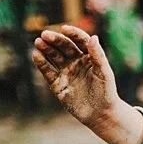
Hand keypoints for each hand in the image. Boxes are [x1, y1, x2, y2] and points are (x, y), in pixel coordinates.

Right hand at [32, 24, 142, 143]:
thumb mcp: (104, 73)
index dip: (73, 34)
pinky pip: (48, 71)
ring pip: (53, 57)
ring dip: (46, 49)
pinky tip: (36, 55)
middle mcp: (76, 62)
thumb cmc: (106, 93)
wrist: (101, 114)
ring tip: (38, 42)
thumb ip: (98, 55)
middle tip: (45, 35)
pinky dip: (41, 63)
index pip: (79, 41)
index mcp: (89, 57)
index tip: (65, 29)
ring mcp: (66, 72)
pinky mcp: (57, 84)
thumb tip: (93, 37)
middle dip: (55, 40)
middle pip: (64, 47)